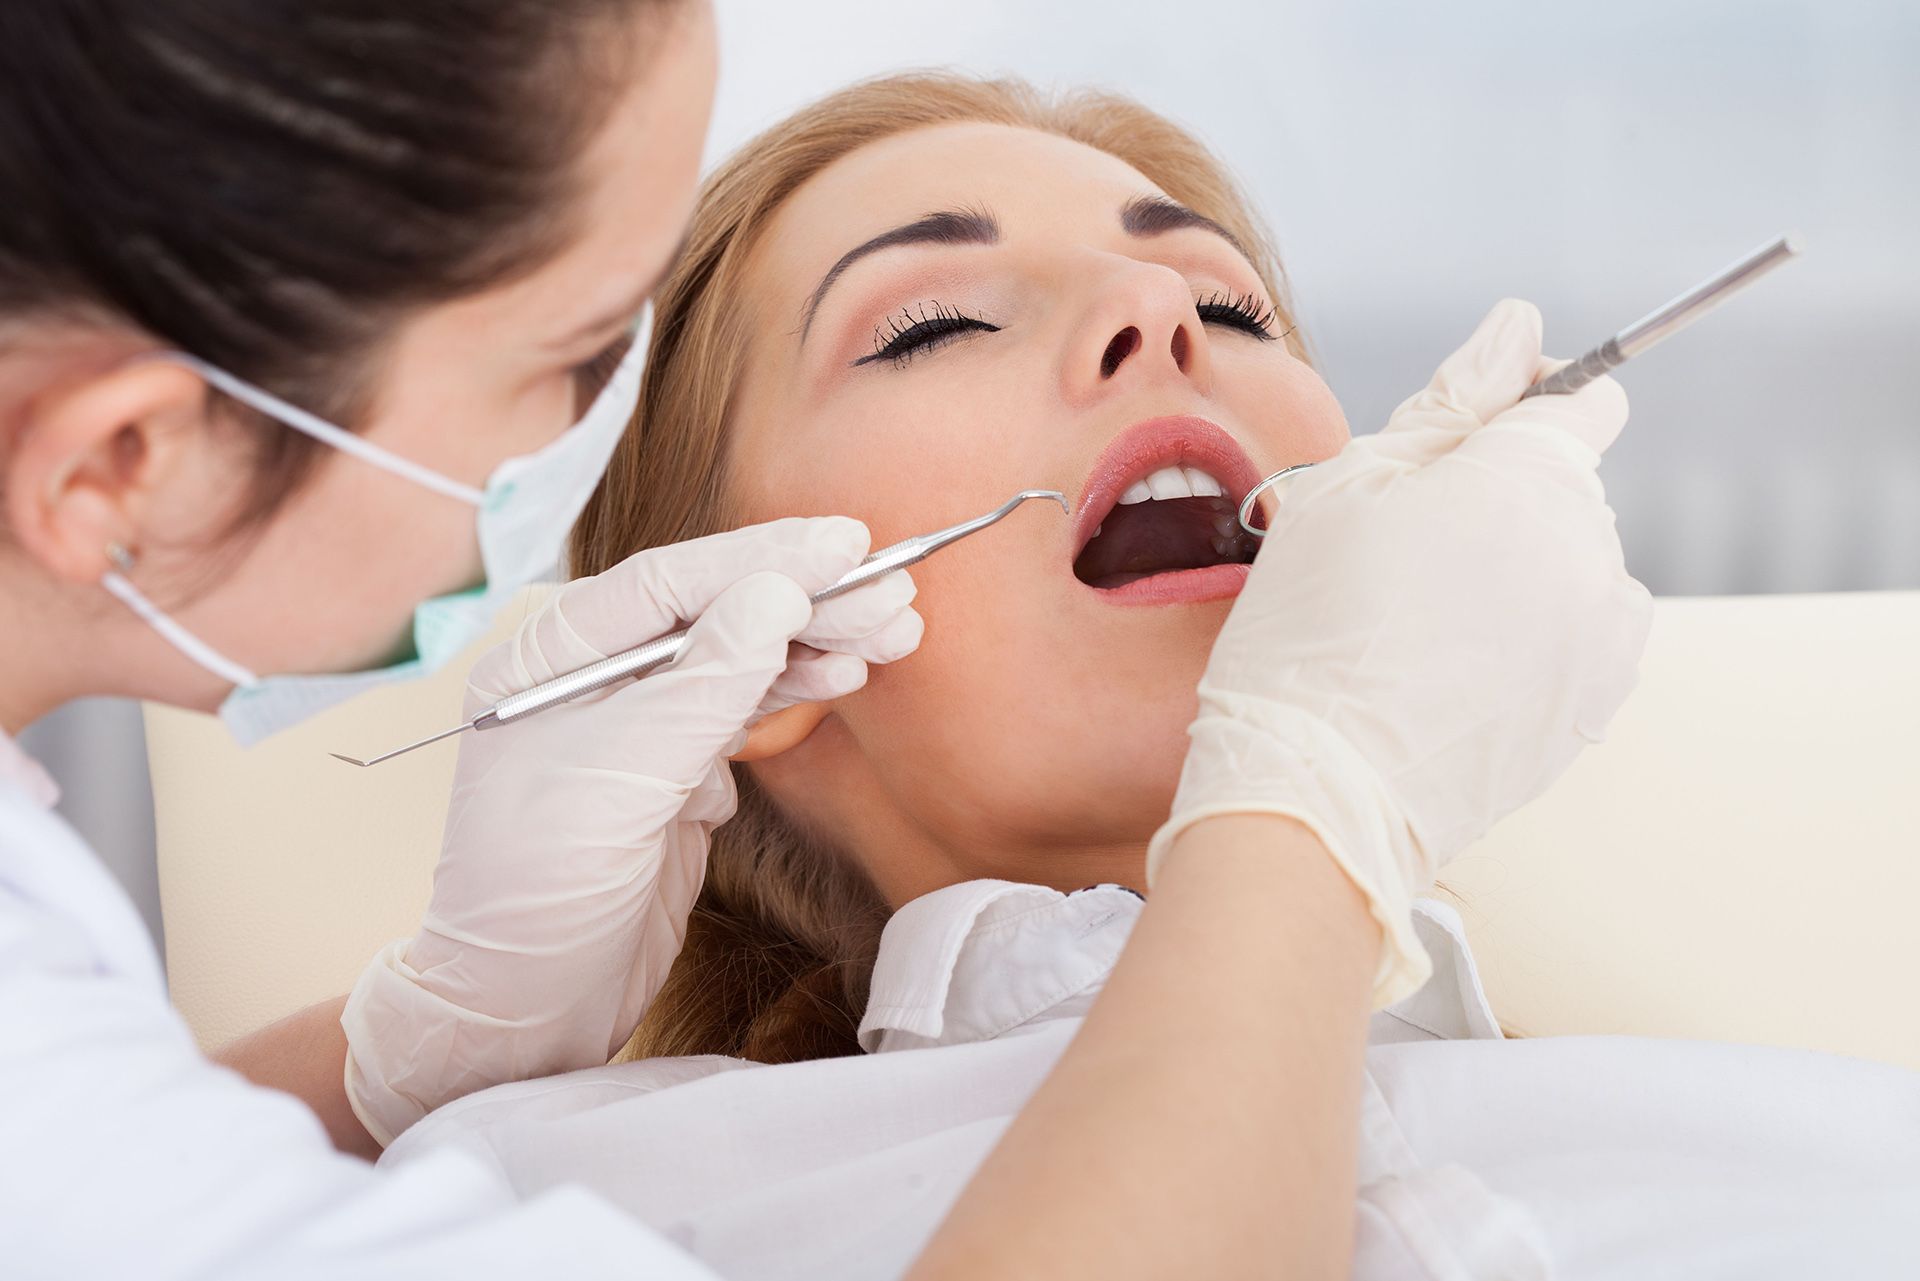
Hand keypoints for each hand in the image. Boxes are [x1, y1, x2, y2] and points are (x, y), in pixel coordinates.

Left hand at [343, 517, 921, 1143]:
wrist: (524, 1010)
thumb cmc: (536, 893)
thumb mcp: (618, 780)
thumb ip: (702, 684)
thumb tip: (776, 594)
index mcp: (549, 657)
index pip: (670, 581)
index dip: (763, 556)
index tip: (845, 543)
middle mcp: (593, 679)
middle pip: (715, 612)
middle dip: (806, 598)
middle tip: (893, 586)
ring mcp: (637, 727)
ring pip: (740, 659)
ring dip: (817, 640)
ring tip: (896, 625)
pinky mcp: (674, 777)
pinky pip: (745, 712)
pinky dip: (799, 691)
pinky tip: (848, 672)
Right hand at [1147, 300, 1650, 1006]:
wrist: (1314, 789)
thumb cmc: (1309, 634)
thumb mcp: (1348, 486)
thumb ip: (1450, 400)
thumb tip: (1517, 326)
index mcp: (1531, 477)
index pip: (1583, 398)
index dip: (1525, 401)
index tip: (1470, 435)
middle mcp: (1591, 549)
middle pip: (1566, 485)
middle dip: (1500, 496)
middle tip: (1400, 553)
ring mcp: (1602, 636)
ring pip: (1569, 562)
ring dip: (1516, 569)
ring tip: (1418, 623)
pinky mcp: (1594, 705)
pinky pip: (1577, 635)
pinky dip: (1530, 636)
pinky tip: (1452, 666)